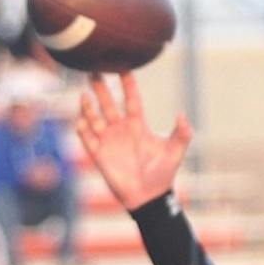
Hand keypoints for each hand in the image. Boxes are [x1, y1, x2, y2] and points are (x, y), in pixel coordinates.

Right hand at [75, 73, 191, 211]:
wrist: (148, 198)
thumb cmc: (163, 174)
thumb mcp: (175, 151)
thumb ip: (182, 133)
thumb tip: (182, 114)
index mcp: (138, 125)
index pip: (131, 98)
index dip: (127, 83)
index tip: (123, 66)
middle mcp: (121, 129)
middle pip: (108, 103)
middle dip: (101, 88)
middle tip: (94, 70)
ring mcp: (108, 141)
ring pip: (94, 118)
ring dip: (88, 107)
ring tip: (84, 94)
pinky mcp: (99, 155)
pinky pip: (88, 140)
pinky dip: (83, 130)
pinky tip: (81, 121)